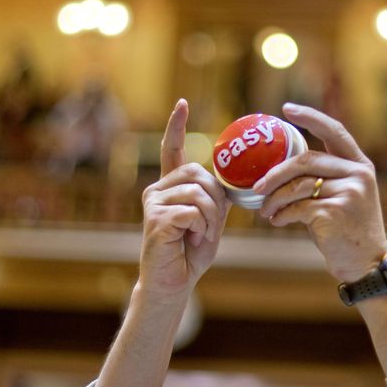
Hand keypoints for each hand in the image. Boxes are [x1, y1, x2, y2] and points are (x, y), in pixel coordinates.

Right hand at [139, 99, 230, 294]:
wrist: (172, 283)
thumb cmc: (190, 253)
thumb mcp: (211, 220)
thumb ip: (217, 198)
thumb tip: (232, 181)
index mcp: (170, 186)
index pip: (172, 149)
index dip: (177, 126)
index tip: (182, 103)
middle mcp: (157, 189)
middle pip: (199, 174)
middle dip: (216, 200)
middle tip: (211, 226)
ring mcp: (154, 203)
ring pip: (199, 193)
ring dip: (211, 217)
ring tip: (201, 234)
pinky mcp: (155, 219)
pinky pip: (193, 211)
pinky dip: (202, 227)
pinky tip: (192, 239)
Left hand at [254, 103, 386, 282]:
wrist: (366, 264)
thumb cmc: (348, 231)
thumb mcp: (345, 197)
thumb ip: (324, 179)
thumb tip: (280, 169)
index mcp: (360, 165)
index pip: (334, 130)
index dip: (310, 117)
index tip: (286, 109)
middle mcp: (357, 174)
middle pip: (306, 160)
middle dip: (276, 173)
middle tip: (257, 186)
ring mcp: (348, 193)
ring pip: (297, 186)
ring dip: (274, 199)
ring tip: (265, 210)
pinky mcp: (335, 212)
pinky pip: (297, 207)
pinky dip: (281, 214)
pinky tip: (277, 221)